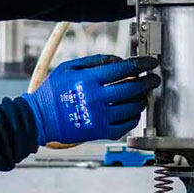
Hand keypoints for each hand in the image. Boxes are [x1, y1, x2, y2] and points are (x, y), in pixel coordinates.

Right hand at [23, 55, 160, 145]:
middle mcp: (97, 98)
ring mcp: (100, 117)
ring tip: (142, 95)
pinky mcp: (100, 132)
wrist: (40, 119)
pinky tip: (132, 111)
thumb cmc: (52, 92)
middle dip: (148, 82)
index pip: (124, 69)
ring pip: (133, 108)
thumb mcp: (69, 67)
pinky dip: (134, 117)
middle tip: (153, 79)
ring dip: (142, 99)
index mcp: (89, 80)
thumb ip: (95, 61)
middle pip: (133, 88)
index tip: (151, 63)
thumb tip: (119, 60)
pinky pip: (126, 125)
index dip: (142, 64)